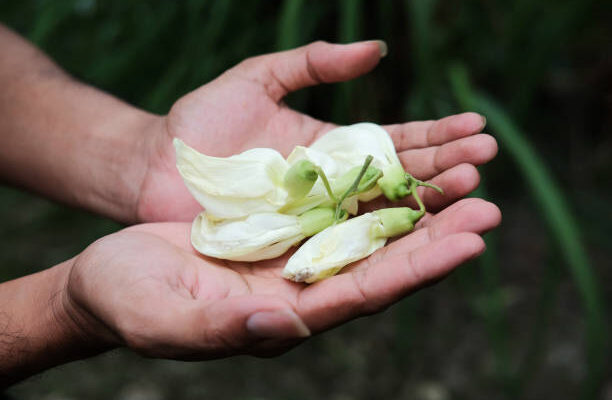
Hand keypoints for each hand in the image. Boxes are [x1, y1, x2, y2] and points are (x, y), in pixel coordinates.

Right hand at [63, 198, 499, 358]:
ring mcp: (289, 259)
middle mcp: (298, 291)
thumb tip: (283, 328)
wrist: (109, 280)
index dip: (416, 271)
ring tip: (461, 183)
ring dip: (412, 211)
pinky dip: (368, 193)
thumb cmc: (130, 303)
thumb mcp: (168, 319)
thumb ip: (223, 328)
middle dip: (435, 238)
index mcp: (282, 318)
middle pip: (380, 264)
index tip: (466, 244)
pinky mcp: (276, 232)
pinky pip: (332, 210)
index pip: (362, 295)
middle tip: (489, 208)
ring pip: (364, 234)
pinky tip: (398, 173)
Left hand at [135, 41, 496, 221]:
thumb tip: (377, 51)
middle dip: (446, 172)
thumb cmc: (201, 125)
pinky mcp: (294, 249)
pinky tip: (420, 238)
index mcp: (333, 150)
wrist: (155, 168)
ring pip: (381, 217)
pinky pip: (343, 246)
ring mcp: (317, 222)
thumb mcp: (257, 78)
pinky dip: (382, 243)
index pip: (397, 144)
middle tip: (487, 164)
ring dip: (427, 208)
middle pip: (400, 182)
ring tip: (471, 197)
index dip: (438, 137)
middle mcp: (334, 190)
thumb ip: (312, 62)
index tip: (479, 129)